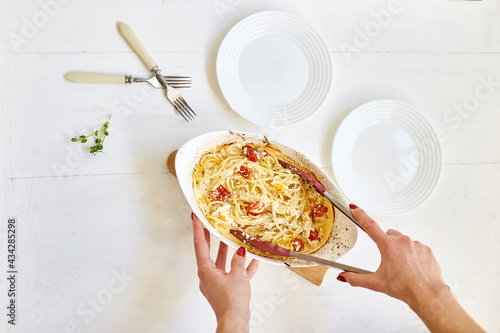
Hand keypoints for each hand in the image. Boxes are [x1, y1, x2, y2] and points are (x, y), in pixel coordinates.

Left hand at [192, 213, 258, 332]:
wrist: (235, 320)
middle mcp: (209, 276)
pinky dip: (243, 268)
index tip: (197, 218)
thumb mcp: (237, 275)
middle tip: (210, 225)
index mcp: (205, 271)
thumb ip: (238, 261)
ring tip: (235, 240)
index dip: (199, 230)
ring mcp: (218, 283)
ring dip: (230, 253)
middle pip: (209, 253)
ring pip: (223, 263)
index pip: (200, 245)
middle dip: (212, 239)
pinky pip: (234, 275)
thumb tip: (239, 252)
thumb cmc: (231, 300)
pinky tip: (253, 262)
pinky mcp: (227, 290)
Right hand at [338, 205, 446, 305]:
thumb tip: (344, 276)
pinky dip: (413, 254)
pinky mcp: (426, 249)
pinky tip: (412, 267)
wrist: (427, 294)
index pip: (370, 226)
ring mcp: (416, 244)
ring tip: (403, 267)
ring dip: (400, 250)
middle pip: (388, 235)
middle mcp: (402, 241)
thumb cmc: (405, 288)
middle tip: (388, 259)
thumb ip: (356, 278)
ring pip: (403, 241)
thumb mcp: (376, 283)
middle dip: (386, 243)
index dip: (361, 215)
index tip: (355, 208)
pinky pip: (416, 247)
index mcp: (388, 246)